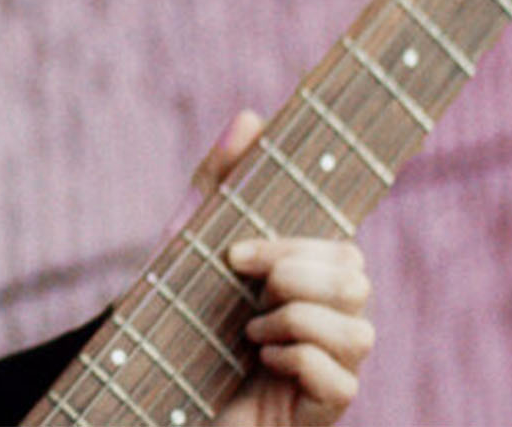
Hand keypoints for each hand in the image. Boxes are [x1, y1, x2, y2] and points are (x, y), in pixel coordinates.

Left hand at [195, 110, 374, 426]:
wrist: (151, 388)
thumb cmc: (180, 314)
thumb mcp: (190, 239)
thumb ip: (221, 180)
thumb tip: (252, 115)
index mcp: (309, 278)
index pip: (341, 245)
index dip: (296, 243)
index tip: (235, 253)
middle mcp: (332, 320)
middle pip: (357, 278)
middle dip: (293, 276)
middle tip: (246, 291)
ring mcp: (335, 367)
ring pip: (360, 330)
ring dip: (292, 322)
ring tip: (250, 332)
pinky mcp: (326, 408)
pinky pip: (341, 380)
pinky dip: (295, 362)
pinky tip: (262, 363)